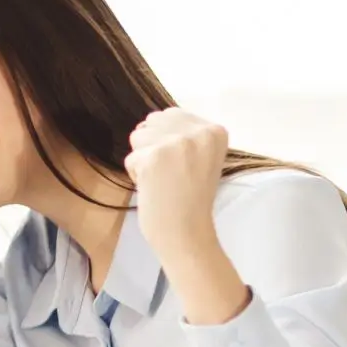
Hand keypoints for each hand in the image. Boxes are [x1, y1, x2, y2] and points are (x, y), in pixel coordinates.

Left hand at [126, 107, 228, 261]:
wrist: (187, 232)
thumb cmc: (189, 195)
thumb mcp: (201, 155)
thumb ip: (185, 132)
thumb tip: (154, 117)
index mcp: (216, 130)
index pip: (170, 114)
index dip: (167, 141)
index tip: (182, 165)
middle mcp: (200, 133)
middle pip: (151, 122)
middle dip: (152, 146)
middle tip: (171, 174)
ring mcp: (178, 144)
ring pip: (138, 136)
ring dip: (143, 159)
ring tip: (163, 180)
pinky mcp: (154, 157)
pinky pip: (130, 158)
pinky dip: (135, 175)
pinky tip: (154, 188)